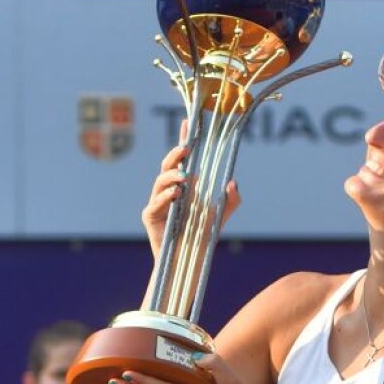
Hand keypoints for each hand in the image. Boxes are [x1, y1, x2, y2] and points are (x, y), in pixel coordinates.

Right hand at [141, 123, 240, 258]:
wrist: (189, 261)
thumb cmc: (201, 236)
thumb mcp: (221, 216)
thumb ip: (230, 201)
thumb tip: (232, 181)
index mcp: (183, 186)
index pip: (182, 159)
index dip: (183, 140)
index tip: (188, 122)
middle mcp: (168, 191)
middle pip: (167, 165)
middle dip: (175, 154)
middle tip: (186, 148)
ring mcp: (157, 203)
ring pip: (159, 181)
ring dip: (172, 176)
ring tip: (185, 178)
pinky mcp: (150, 217)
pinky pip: (155, 203)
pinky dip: (165, 197)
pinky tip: (176, 195)